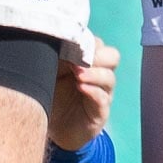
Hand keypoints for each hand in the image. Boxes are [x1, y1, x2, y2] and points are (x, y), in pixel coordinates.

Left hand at [48, 37, 118, 151]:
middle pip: (112, 56)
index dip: (87, 41)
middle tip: (78, 58)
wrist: (52, 126)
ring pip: (109, 78)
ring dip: (94, 73)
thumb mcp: (50, 69)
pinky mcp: (100, 112)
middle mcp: (98, 75)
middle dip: (98, 54)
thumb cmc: (51, 92)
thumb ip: (55, 55)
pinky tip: (81, 88)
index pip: (97, 43)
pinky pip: (103, 99)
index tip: (71, 41)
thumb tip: (53, 37)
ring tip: (78, 74)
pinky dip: (93, 91)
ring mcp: (102, 93)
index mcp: (87, 61)